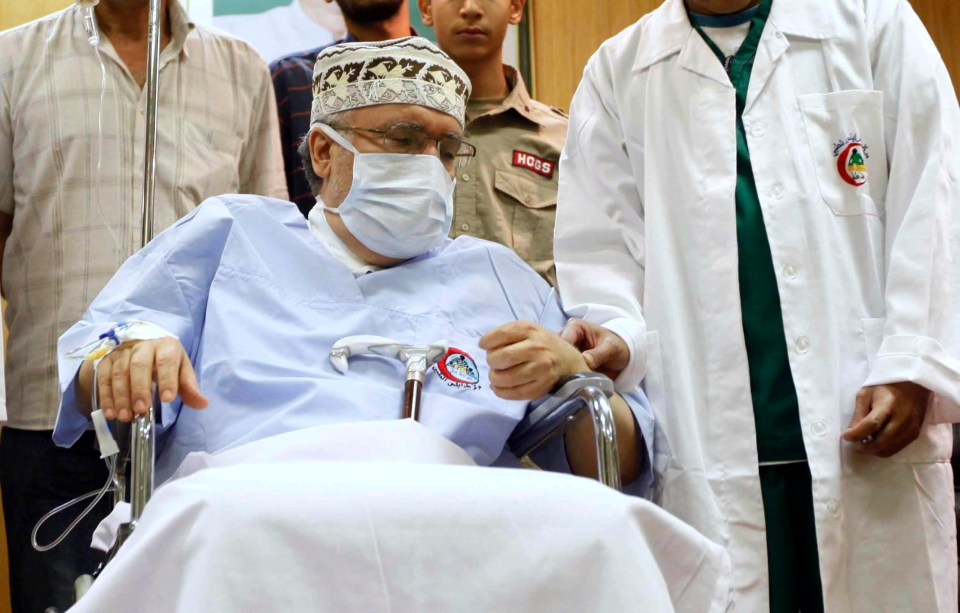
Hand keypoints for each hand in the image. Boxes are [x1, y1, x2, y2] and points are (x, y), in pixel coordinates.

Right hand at [93, 337, 207, 421]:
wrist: (141, 345)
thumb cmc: (165, 361)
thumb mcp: (181, 370)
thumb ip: (189, 388)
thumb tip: (203, 404)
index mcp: (166, 346)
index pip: (166, 360)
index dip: (167, 379)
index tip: (167, 399)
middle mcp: (143, 345)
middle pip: (139, 365)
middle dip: (140, 388)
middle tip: (141, 409)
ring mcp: (122, 352)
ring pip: (119, 372)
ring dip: (121, 396)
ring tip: (125, 416)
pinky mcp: (106, 360)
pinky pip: (103, 377)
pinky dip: (106, 396)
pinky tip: (110, 412)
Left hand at [480, 321, 587, 399]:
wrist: (567, 360)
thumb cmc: (540, 343)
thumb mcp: (527, 330)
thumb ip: (506, 335)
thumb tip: (484, 346)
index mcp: (530, 330)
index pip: (502, 335)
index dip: (487, 341)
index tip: (483, 345)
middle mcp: (537, 348)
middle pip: (503, 357)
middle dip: (491, 361)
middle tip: (493, 362)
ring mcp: (541, 369)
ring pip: (506, 378)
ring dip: (494, 378)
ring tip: (495, 375)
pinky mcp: (541, 387)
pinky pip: (514, 393)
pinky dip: (501, 392)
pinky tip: (499, 387)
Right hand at [559, 318, 629, 379]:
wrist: (622, 356)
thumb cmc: (618, 347)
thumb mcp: (612, 348)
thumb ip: (598, 354)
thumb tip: (584, 361)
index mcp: (575, 327)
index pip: (562, 340)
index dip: (563, 355)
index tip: (569, 370)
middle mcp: (565, 336)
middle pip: (554, 351)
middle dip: (559, 365)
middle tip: (568, 379)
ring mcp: (564, 350)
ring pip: (554, 360)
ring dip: (559, 372)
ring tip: (568, 383)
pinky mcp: (565, 361)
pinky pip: (558, 369)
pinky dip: (561, 377)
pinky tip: (566, 385)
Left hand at [841, 382, 929, 456]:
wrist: (912, 385)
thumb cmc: (885, 387)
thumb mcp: (866, 394)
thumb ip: (859, 414)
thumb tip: (851, 433)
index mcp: (888, 404)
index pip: (871, 425)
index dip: (856, 434)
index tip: (845, 437)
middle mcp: (902, 418)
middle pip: (881, 442)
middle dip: (864, 448)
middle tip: (855, 444)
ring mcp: (911, 428)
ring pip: (888, 449)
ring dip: (873, 450)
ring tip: (865, 442)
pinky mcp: (915, 434)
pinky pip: (897, 449)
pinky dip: (884, 449)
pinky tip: (877, 441)